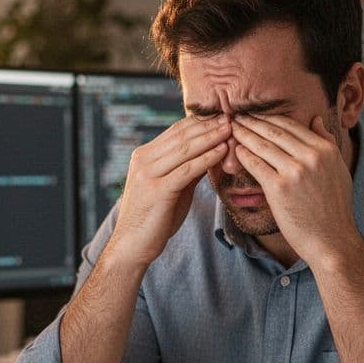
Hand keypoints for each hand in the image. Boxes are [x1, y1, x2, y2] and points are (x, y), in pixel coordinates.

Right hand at [107, 114, 230, 266]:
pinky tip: (222, 151)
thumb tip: (211, 152)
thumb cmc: (154, 218)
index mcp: (144, 156)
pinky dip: (206, 158)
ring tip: (231, 129)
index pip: (176, 130)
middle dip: (208, 125)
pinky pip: (187, 169)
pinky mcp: (157, 190)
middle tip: (231, 117)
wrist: (132, 246)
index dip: (201, 122)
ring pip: (185, 148)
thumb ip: (187, 169)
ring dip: (211, 137)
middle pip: (181, 135)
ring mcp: (148, 174)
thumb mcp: (172, 188)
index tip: (222, 116)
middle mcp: (143, 160)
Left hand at [231, 113, 358, 261]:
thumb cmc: (334, 208)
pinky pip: (256, 165)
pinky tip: (236, 151)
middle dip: (253, 122)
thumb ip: (327, 142)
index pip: (292, 126)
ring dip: (244, 135)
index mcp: (325, 150)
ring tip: (232, 129)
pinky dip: (243, 156)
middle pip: (275, 132)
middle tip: (237, 115)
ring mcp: (294, 172)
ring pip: (263, 146)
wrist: (331, 240)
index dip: (270, 118)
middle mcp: (311, 157)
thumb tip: (315, 119)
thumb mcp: (339, 169)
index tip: (256, 114)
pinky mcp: (279, 188)